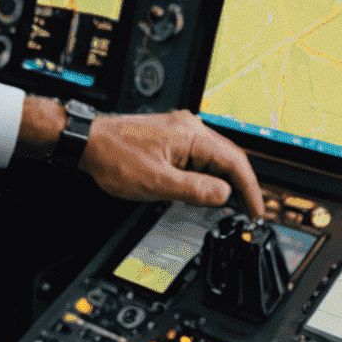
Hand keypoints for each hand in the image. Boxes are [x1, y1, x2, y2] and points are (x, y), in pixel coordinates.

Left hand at [81, 109, 263, 218]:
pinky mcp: (171, 138)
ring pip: (213, 159)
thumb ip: (195, 190)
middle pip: (228, 158)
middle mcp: (189, 128)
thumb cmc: (113, 156)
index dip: (249, 189)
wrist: (86, 142)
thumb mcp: (158, 183)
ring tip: (228, 208)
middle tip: (247, 213)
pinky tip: (204, 191)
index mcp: (191, 134)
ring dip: (222, 182)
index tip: (255, 211)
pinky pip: (198, 158)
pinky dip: (205, 176)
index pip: (235, 162)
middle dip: (240, 187)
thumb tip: (225, 194)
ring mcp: (180, 131)